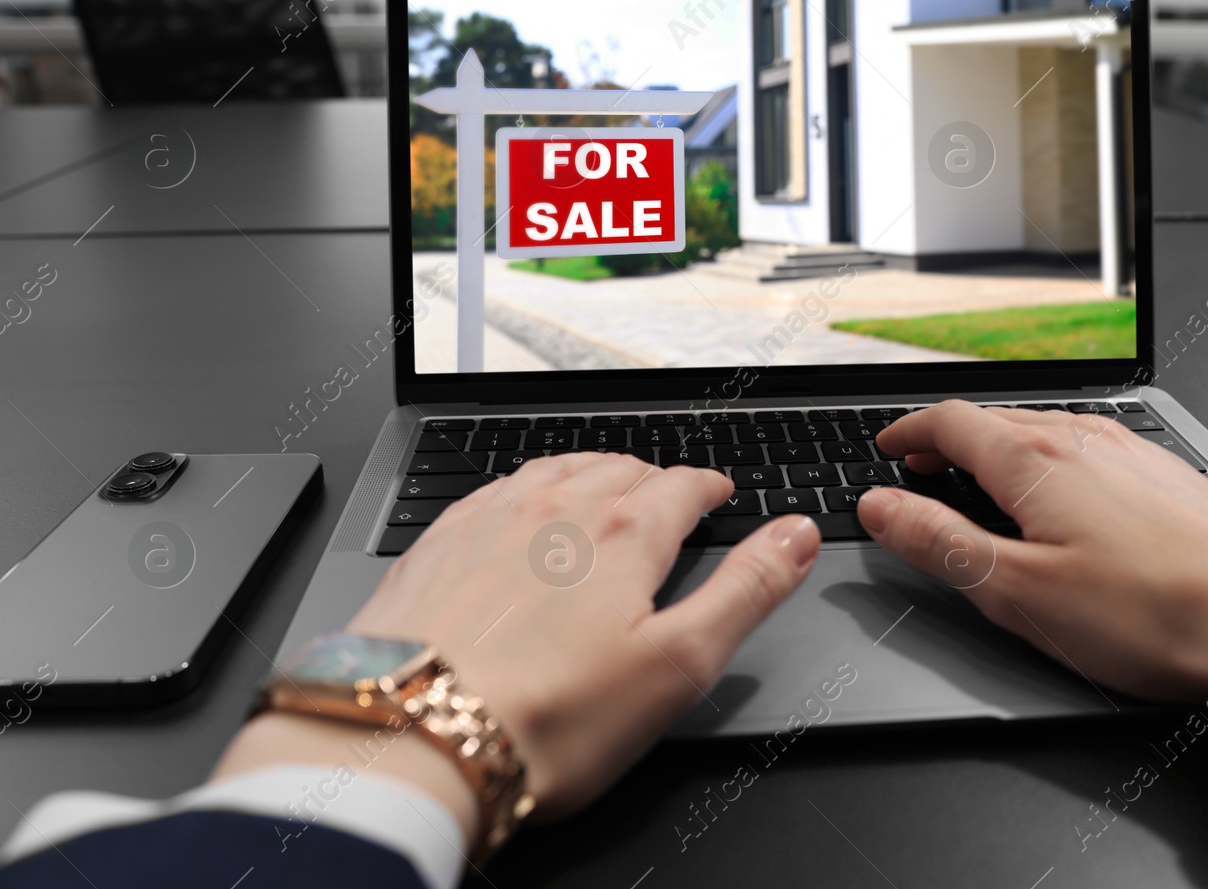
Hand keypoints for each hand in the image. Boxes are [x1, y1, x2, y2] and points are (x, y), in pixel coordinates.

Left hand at [216, 453, 818, 836]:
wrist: (411, 738)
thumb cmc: (548, 719)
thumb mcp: (679, 665)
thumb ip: (746, 591)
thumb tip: (796, 535)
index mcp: (623, 533)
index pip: (683, 486)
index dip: (709, 488)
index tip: (718, 494)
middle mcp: (555, 509)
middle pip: (620, 469)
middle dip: (654, 479)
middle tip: (669, 498)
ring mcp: (489, 520)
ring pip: (555, 470)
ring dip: (590, 474)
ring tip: (604, 491)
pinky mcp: (437, 544)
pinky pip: (494, 490)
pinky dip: (526, 490)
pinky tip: (522, 512)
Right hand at [856, 400, 1207, 700]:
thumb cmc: (1154, 615)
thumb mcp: (1019, 593)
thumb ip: (941, 544)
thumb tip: (881, 507)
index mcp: (1037, 463)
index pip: (951, 422)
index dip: (909, 431)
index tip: (889, 445)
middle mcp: (1086, 441)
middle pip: (997, 420)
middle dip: (949, 437)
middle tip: (922, 462)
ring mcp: (1134, 454)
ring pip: (1047, 429)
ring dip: (1001, 446)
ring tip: (983, 475)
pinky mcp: (1170, 476)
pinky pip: (1092, 446)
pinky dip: (1052, 459)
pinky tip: (1065, 493)